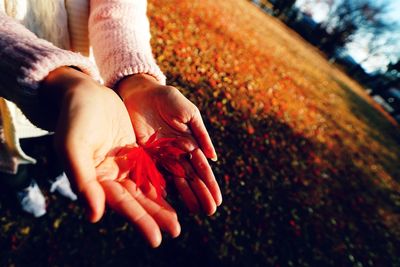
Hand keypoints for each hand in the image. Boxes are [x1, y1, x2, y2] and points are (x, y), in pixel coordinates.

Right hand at [38, 67, 179, 246]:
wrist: (84, 93)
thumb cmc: (74, 118)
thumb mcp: (74, 147)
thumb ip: (83, 180)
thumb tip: (95, 216)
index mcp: (95, 179)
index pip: (121, 203)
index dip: (140, 220)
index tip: (157, 238)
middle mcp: (109, 176)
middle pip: (136, 200)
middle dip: (155, 216)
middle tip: (175, 230)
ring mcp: (123, 164)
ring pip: (145, 187)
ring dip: (161, 203)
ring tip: (177, 219)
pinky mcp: (134, 152)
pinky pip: (151, 169)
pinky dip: (162, 180)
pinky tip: (177, 190)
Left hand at [116, 74, 221, 214]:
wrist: (141, 91)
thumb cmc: (168, 99)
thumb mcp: (189, 113)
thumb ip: (201, 134)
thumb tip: (213, 157)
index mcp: (190, 143)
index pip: (202, 168)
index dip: (210, 184)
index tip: (217, 201)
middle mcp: (176, 153)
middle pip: (190, 177)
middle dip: (200, 194)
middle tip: (208, 211)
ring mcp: (160, 156)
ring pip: (174, 179)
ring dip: (184, 195)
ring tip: (193, 210)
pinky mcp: (143, 154)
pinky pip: (152, 173)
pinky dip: (158, 186)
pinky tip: (164, 199)